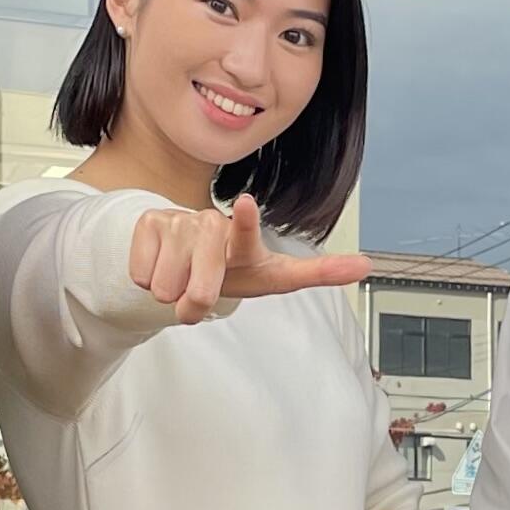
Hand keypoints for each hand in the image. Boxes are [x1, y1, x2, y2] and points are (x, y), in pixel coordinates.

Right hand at [127, 191, 373, 324]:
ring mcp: (178, 221)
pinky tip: (163, 263)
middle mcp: (211, 225)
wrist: (190, 257)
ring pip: (164, 285)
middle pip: (200, 287)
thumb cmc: (238, 267)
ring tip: (183, 278)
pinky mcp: (148, 223)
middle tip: (199, 299)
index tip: (245, 204)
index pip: (244, 233)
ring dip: (172, 293)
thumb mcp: (276, 275)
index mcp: (244, 241)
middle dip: (196, 304)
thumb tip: (367, 264)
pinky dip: (148, 279)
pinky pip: (141, 273)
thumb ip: (320, 271)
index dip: (244, 222)